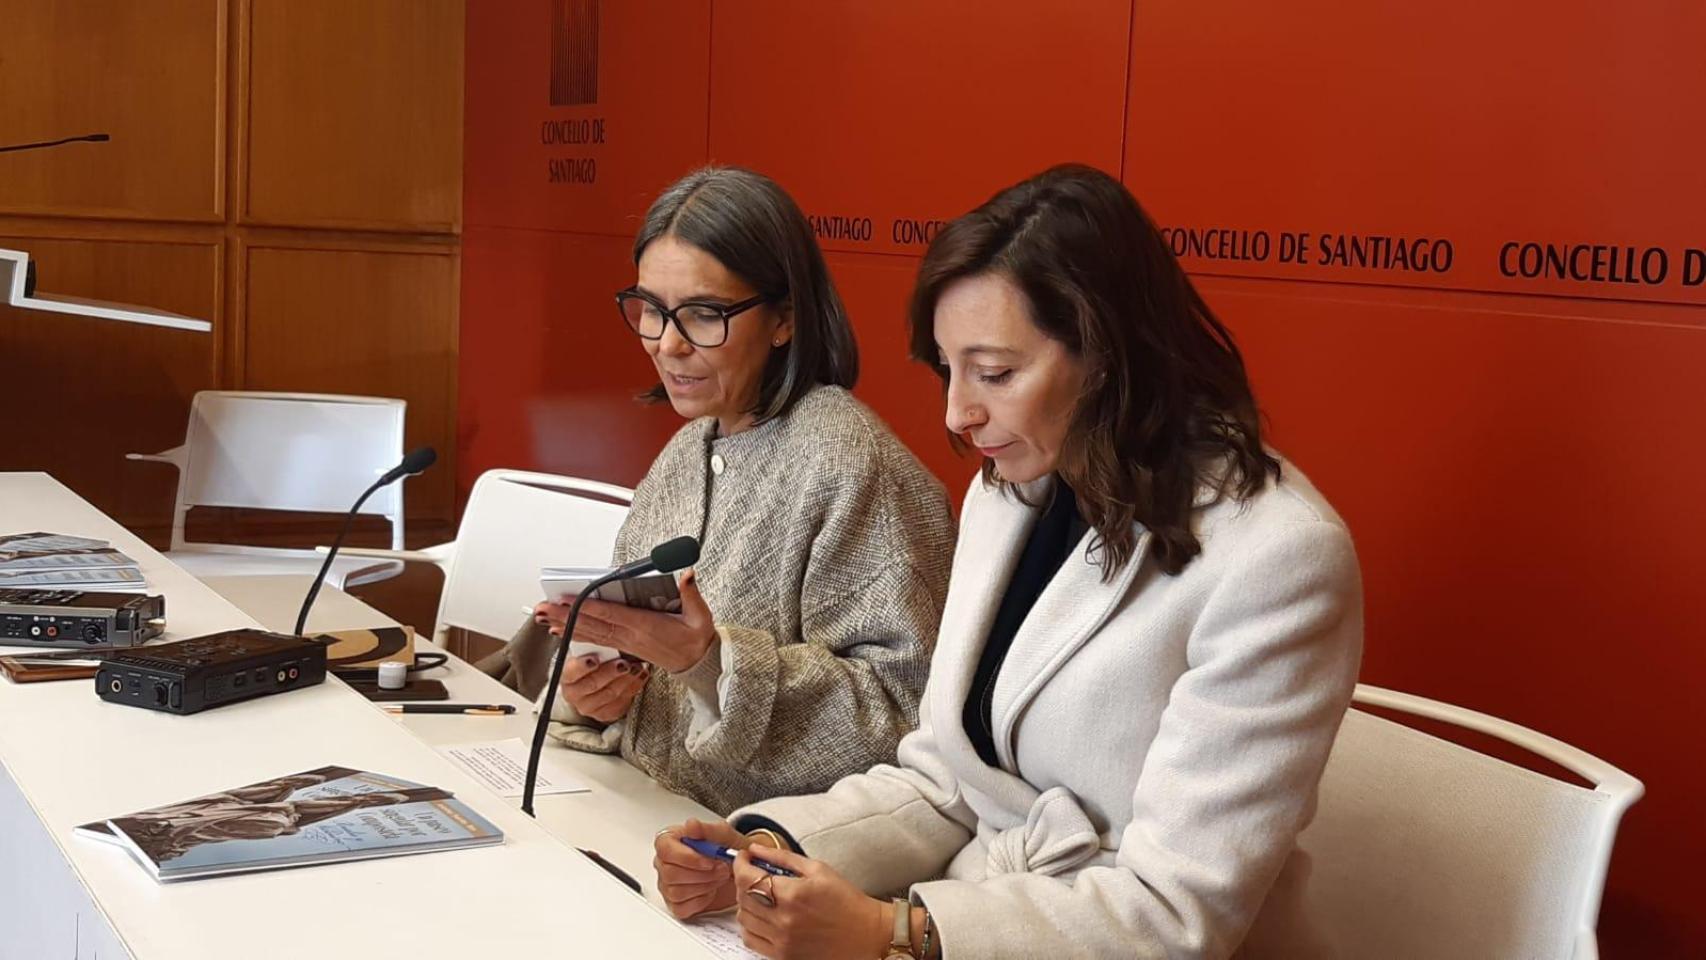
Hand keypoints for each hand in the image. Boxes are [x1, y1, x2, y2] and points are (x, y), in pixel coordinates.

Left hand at [536, 570, 716, 673]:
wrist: (698, 665)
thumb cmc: (697, 638)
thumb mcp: (700, 616)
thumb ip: (692, 594)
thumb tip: (687, 574)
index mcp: (645, 627)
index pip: (610, 615)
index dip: (587, 607)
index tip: (566, 599)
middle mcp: (629, 638)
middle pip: (592, 625)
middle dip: (564, 616)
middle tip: (539, 609)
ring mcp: (625, 645)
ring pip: (589, 634)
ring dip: (564, 625)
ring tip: (541, 618)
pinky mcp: (624, 649)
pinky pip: (595, 641)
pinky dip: (576, 635)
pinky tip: (560, 631)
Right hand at [556, 651, 648, 722]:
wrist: (596, 682)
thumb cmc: (594, 660)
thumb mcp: (589, 650)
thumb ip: (590, 643)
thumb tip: (588, 628)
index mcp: (567, 676)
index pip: (571, 672)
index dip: (582, 666)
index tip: (594, 659)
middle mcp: (574, 694)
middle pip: (593, 684)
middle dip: (611, 672)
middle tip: (624, 663)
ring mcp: (589, 706)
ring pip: (610, 694)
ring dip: (626, 679)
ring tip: (638, 667)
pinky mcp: (604, 714)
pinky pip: (621, 703)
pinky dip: (633, 688)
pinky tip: (640, 676)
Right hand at [652, 817, 759, 919]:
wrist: (739, 869)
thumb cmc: (727, 849)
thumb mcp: (723, 834)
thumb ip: (707, 829)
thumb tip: (691, 825)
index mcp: (671, 841)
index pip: (664, 849)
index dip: (686, 857)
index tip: (708, 861)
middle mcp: (665, 863)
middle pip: (670, 873)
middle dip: (702, 874)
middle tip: (721, 868)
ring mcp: (668, 885)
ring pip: (677, 892)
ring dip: (704, 886)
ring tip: (719, 877)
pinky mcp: (676, 904)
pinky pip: (682, 908)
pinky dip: (701, 901)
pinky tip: (711, 890)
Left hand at [731, 845, 890, 959]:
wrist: (866, 933)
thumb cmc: (846, 900)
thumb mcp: (817, 869)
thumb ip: (783, 857)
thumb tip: (757, 849)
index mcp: (792, 894)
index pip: (747, 877)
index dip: (740, 864)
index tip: (743, 857)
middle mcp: (783, 919)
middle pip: (742, 897)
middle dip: (743, 880)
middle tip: (754, 872)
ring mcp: (781, 940)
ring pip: (743, 919)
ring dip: (746, 902)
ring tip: (761, 895)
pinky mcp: (782, 955)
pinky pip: (750, 940)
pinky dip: (750, 926)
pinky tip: (762, 916)